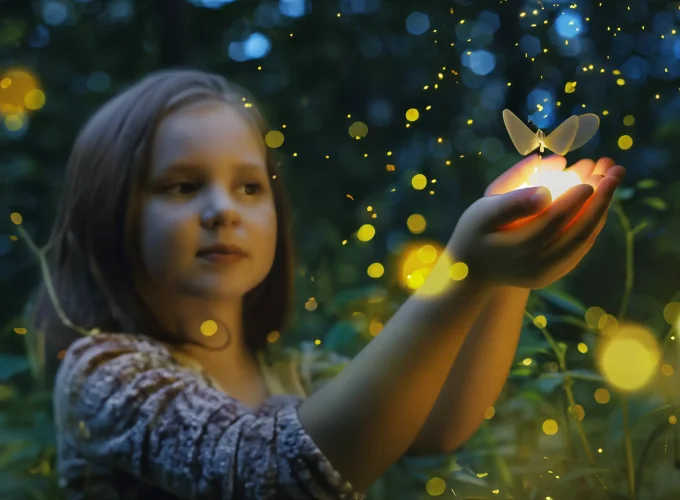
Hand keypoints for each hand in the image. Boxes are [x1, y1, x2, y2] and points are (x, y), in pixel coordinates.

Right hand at [447, 155, 625, 288]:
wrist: (470, 270)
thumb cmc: (473, 233)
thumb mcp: (482, 213)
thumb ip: (512, 202)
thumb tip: (546, 192)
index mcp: (520, 248)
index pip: (556, 220)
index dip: (576, 198)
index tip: (594, 176)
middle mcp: (538, 265)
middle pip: (578, 232)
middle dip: (600, 201)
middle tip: (616, 172)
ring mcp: (548, 273)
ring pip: (583, 241)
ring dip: (601, 211)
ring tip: (612, 182)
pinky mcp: (553, 274)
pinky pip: (579, 248)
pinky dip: (591, 225)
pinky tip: (598, 204)